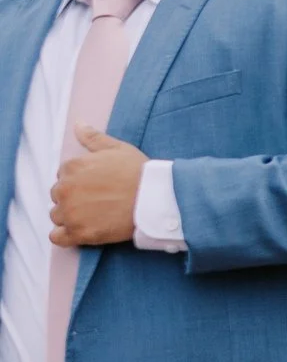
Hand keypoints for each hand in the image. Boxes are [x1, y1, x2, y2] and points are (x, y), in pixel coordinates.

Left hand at [50, 126, 143, 246]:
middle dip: (74, 198)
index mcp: (71, 167)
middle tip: (98, 201)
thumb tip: (78, 124)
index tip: (97, 186)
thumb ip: (93, 137)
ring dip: (71, 217)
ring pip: (58, 216)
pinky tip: (81, 231)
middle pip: (59, 196)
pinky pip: (57, 237)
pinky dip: (64, 236)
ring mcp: (70, 212)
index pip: (63, 176)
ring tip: (95, 216)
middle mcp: (65, 189)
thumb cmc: (138, 172)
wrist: (155, 198)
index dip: (81, 182)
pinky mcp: (78, 233)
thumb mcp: (117, 148)